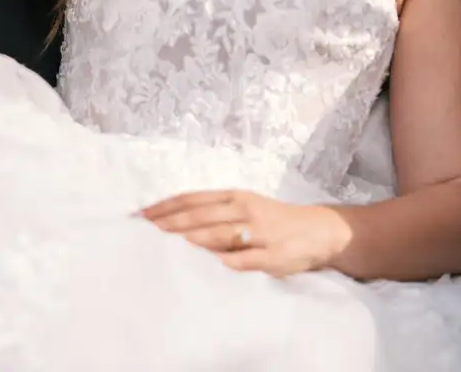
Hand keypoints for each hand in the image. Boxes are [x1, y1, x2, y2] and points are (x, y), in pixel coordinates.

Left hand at [140, 189, 344, 276]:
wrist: (317, 230)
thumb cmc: (272, 220)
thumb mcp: (245, 207)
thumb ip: (216, 213)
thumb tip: (177, 221)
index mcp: (235, 197)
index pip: (193, 199)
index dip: (167, 205)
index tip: (143, 214)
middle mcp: (244, 210)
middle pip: (201, 215)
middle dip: (171, 222)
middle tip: (145, 229)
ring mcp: (259, 232)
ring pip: (220, 234)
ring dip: (193, 238)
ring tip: (168, 242)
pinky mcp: (273, 254)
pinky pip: (248, 258)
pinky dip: (230, 260)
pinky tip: (213, 263)